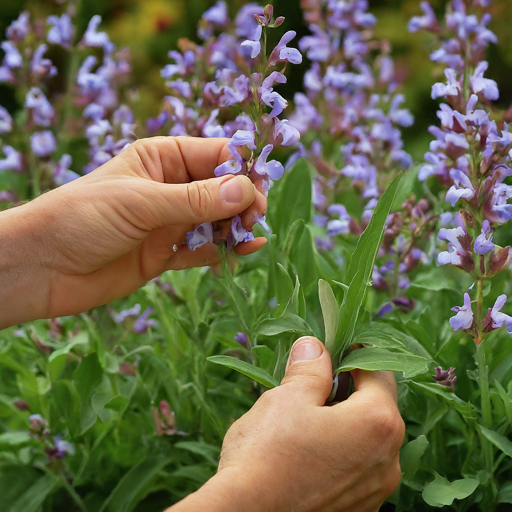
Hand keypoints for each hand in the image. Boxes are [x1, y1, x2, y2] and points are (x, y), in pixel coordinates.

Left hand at [0, 136, 266, 327]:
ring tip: (248, 239)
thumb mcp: (141, 202)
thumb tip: (245, 192)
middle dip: (242, 202)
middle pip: (223, 189)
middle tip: (252, 219)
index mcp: (162, 158)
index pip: (216, 155)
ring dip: (236, 228)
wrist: (44, 268)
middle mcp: (170, 187)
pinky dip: (222, 251)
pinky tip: (239, 253)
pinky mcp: (167, 253)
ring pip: (217, 220)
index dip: (242, 169)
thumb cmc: (82, 218)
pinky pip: (204, 249)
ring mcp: (170, 221)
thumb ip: (195, 199)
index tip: (259, 189)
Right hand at [169, 337, 404, 511]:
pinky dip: (340, 450)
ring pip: (366, 438)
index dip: (354, 355)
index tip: (331, 350)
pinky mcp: (359, 509)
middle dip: (348, 388)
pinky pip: (357, 467)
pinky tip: (307, 450)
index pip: (379, 371)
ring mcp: (375, 490)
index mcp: (377, 423)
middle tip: (313, 382)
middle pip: (376, 406)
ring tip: (306, 416)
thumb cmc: (268, 454)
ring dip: (343, 420)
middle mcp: (388, 460)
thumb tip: (314, 347)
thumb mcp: (288, 397)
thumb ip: (310, 368)